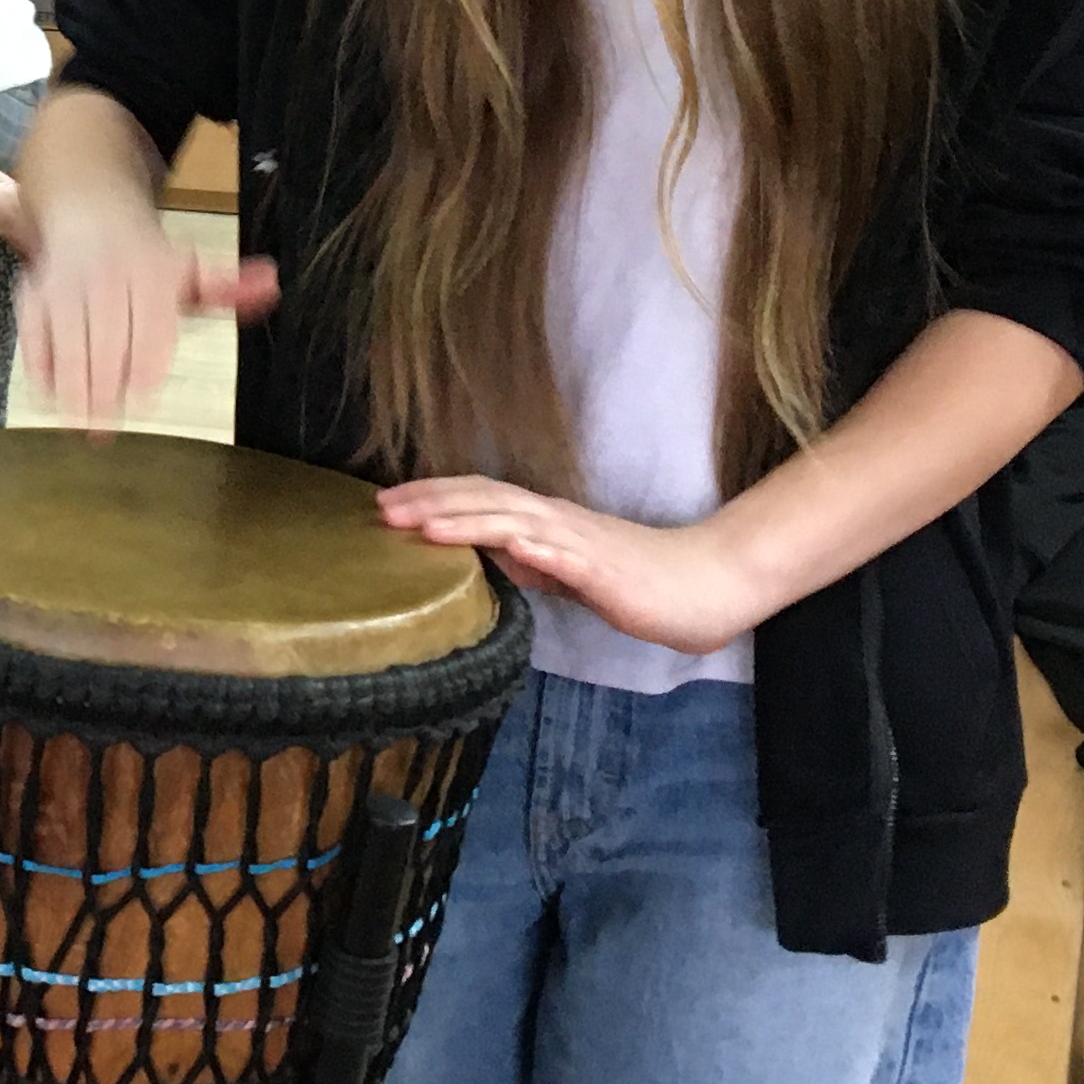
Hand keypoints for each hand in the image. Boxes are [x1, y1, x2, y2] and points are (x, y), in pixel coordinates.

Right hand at [18, 195, 278, 435]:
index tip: (143, 398)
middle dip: (104, 383)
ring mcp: (67, 284)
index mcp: (151, 272)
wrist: (89, 208)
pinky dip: (40, 365)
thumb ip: (227, 287)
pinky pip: (34, 332)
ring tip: (79, 424)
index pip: (149, 322)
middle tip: (106, 427)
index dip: (143, 363)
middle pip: (105, 335)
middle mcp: (108, 276)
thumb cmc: (144, 257)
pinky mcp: (35, 293)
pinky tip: (49, 396)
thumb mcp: (189, 268)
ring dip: (71, 384)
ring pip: (68, 338)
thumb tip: (270, 285)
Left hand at [378, 476, 764, 655]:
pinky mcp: (604, 569)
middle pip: (486, 500)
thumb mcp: (569, 572)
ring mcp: (580, 542)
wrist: (702, 585)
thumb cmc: (636, 581)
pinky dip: (535, 549)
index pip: (479, 499)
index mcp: (545, 522)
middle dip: (432, 501)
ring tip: (422, 524)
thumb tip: (490, 558)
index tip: (387, 504)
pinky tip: (508, 547)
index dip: (434, 498)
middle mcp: (556, 521)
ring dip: (467, 521)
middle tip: (381, 506)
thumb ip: (531, 561)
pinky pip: (566, 555)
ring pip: (515, 521)